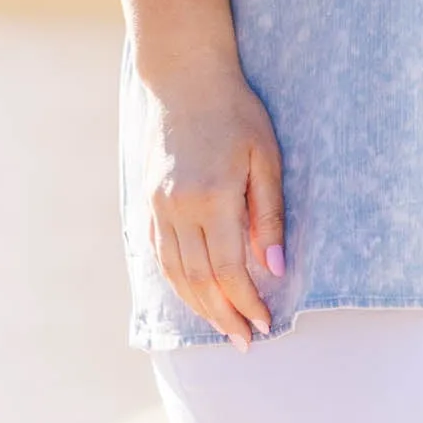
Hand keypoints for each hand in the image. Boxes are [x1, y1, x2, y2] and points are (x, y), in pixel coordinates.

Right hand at [148, 69, 285, 351]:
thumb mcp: (266, 159)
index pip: (228, 270)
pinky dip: (179, 282)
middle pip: (201, 280)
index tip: (264, 323)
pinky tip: (195, 296)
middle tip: (245, 341)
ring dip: (200, 306)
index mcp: (211, 198)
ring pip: (176, 273)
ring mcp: (159, 207)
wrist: (184, 80)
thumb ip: (269, 216)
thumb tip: (273, 268)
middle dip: (224, 315)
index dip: (246, 303)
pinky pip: (161, 255)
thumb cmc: (236, 114)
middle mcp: (179, 209)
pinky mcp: (149, 203)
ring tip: (223, 327)